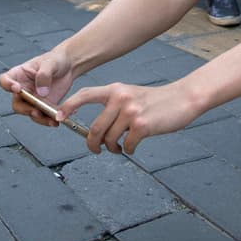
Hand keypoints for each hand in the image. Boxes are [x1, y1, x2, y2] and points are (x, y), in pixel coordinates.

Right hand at [0, 48, 78, 127]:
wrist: (68, 66)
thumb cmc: (55, 60)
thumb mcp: (50, 63)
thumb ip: (44, 75)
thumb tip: (41, 92)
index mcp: (20, 75)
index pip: (5, 80)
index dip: (7, 85)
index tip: (17, 88)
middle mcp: (24, 89)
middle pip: (17, 103)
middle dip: (25, 109)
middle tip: (36, 110)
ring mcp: (33, 99)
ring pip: (30, 112)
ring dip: (39, 118)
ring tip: (50, 119)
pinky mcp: (44, 106)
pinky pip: (43, 116)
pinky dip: (49, 120)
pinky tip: (56, 120)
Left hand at [61, 82, 198, 154]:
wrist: (182, 99)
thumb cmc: (156, 101)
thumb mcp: (131, 95)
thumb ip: (114, 106)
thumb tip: (98, 131)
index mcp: (115, 90)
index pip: (85, 94)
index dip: (69, 106)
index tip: (58, 116)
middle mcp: (120, 98)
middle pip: (95, 128)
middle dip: (92, 144)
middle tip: (95, 150)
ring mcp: (131, 112)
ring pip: (109, 139)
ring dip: (112, 148)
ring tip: (118, 148)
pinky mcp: (142, 125)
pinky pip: (126, 145)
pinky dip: (128, 150)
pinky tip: (133, 146)